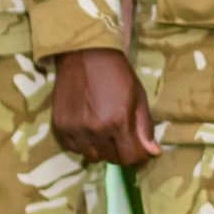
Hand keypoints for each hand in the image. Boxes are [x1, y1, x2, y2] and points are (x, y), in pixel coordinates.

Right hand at [51, 47, 160, 166]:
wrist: (85, 54)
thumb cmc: (117, 74)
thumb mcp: (138, 97)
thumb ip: (145, 127)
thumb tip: (153, 153)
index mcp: (119, 122)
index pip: (131, 158)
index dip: (139, 157)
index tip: (139, 150)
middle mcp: (95, 130)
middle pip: (112, 159)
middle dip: (121, 152)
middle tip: (121, 136)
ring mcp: (75, 129)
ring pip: (92, 156)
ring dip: (101, 149)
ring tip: (104, 131)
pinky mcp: (59, 126)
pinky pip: (73, 148)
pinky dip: (83, 144)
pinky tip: (87, 128)